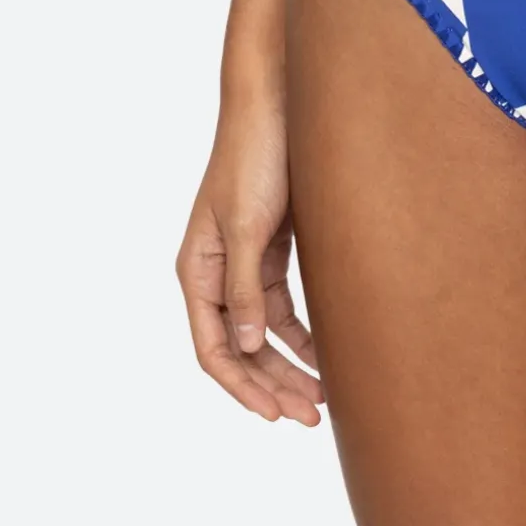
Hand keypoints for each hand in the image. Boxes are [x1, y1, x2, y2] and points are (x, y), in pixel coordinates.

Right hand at [176, 98, 323, 424]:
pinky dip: (303, 338)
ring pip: (264, 336)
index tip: (274, 414)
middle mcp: (216, 275)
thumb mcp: (248, 228)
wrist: (280, 108)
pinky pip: (284, 313)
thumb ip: (245, 288)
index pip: (214, 348)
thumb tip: (246, 345)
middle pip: (242, 350)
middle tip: (311, 416)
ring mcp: (244, 267)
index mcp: (198, 271)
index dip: (242, 386)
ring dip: (290, 368)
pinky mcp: (272, 255)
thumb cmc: (254, 160)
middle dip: (273, 386)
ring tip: (323, 399)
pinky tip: (327, 358)